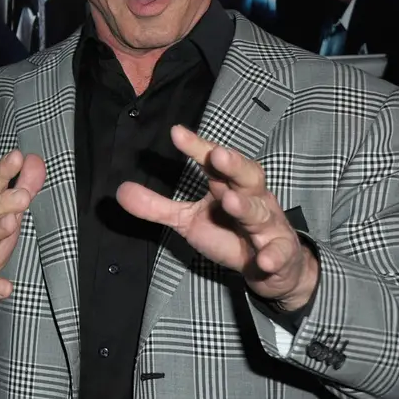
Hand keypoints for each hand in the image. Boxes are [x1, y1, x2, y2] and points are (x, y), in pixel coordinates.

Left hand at [116, 125, 318, 310]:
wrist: (274, 267)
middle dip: (233, 165)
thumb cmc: (230, 232)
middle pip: (246, 175)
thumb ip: (157, 206)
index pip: (213, 162)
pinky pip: (278, 253)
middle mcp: (251, 199)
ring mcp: (268, 225)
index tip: (176, 132)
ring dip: (246, 207)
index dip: (197, 147)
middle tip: (217, 155)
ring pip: (260, 212)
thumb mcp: (188, 220)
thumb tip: (119, 191)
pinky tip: (265, 261)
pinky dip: (273, 256)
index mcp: (228, 186)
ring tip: (230, 202)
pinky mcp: (279, 252)